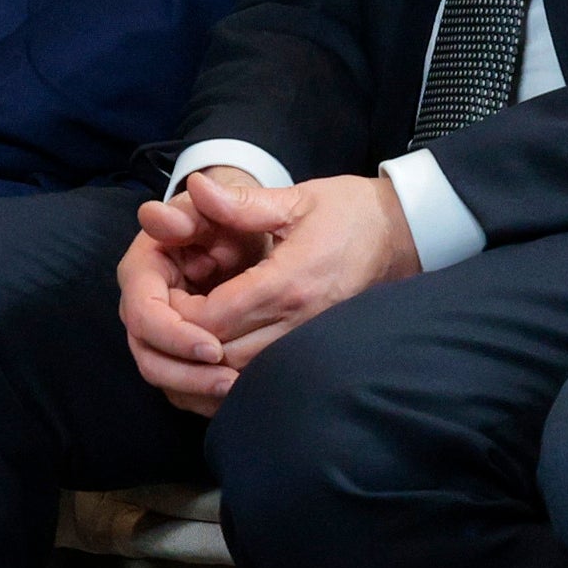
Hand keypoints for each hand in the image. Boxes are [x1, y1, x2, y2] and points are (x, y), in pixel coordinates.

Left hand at [126, 174, 418, 414]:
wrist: (403, 238)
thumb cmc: (350, 213)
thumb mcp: (296, 199)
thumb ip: (242, 202)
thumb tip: (197, 188)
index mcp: (288, 282)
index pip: (215, 318)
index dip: (178, 316)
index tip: (164, 296)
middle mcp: (298, 321)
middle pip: (222, 357)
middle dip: (186, 345)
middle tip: (165, 322)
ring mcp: (309, 341)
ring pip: (242, 376)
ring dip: (207, 365)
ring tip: (185, 340)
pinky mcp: (315, 351)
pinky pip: (264, 379)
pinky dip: (234, 376)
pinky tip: (217, 358)